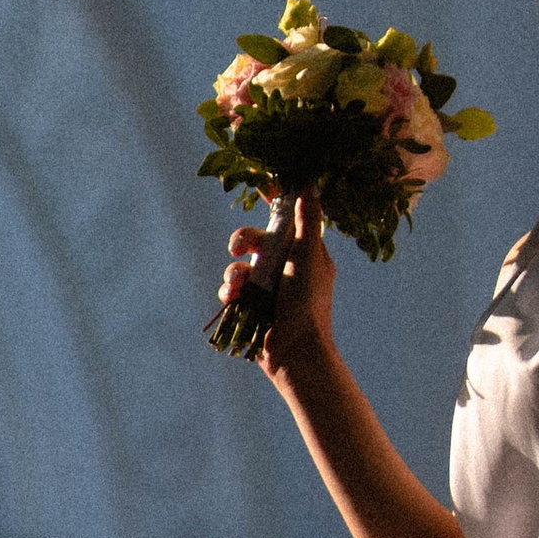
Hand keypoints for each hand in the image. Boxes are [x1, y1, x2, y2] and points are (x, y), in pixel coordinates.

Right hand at [215, 198, 334, 376]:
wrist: (295, 353)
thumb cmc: (309, 303)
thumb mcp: (310, 257)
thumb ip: (308, 221)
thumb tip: (309, 184)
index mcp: (305, 253)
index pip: (288, 219)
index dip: (274, 201)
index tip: (258, 184)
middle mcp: (286, 267)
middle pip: (256, 239)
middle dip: (242, 240)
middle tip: (237, 248)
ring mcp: (267, 288)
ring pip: (239, 264)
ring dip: (233, 271)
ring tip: (236, 285)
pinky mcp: (250, 306)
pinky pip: (231, 289)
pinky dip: (229, 291)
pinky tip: (231, 298)